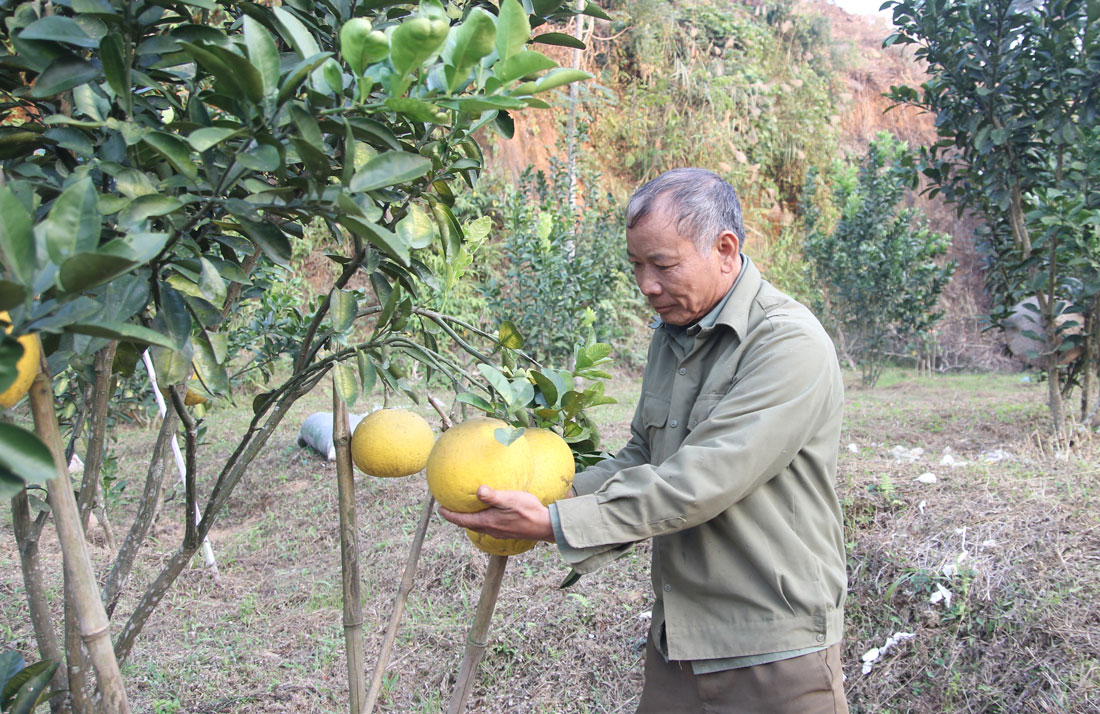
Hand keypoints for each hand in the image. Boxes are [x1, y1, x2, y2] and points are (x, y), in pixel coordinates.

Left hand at [437, 486, 553, 541]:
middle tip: (450, 510)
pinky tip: (488, 513)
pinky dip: (481, 520)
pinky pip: (488, 526)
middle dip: (457, 518)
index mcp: (487, 522)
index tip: (440, 510)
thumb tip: (478, 490)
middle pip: (468, 524)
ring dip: (469, 519)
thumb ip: (493, 496)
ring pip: (478, 526)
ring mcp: (499, 531)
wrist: (545, 525)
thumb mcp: (510, 500)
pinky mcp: (507, 531)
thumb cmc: (528, 511)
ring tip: (467, 510)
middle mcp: (491, 529)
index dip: (450, 515)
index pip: (462, 520)